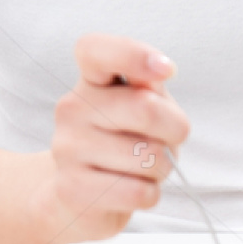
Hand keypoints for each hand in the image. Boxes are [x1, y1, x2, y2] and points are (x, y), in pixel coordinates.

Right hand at [45, 33, 189, 240]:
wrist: (81, 193)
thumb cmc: (123, 140)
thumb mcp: (142, 105)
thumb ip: (150, 87)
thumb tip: (158, 71)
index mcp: (91, 79)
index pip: (96, 50)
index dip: (134, 54)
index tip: (167, 69)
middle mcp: (72, 108)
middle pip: (146, 109)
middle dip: (175, 130)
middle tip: (167, 140)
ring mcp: (67, 148)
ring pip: (147, 157)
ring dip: (162, 167)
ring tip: (142, 168)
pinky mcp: (72, 188)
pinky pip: (137, 192)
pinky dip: (150, 193)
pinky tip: (133, 189)